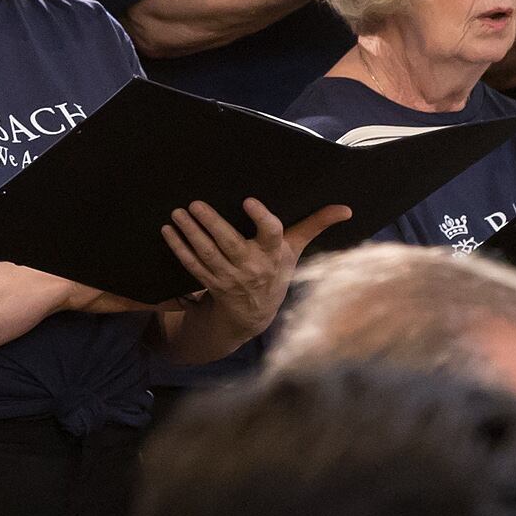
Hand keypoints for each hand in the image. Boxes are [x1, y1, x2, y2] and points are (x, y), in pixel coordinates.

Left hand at [161, 195, 346, 341]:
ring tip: (177, 214)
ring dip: (190, 234)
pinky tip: (168, 232)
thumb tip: (346, 208)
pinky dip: (179, 249)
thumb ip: (316, 224)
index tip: (248, 201)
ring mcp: (230, 277)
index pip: (271, 233)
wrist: (254, 313)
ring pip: (208, 254)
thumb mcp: (296, 249)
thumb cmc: (276, 271)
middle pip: (230, 243)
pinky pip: (193, 265)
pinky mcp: (211, 283)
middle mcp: (252, 266)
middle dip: (211, 223)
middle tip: (195, 204)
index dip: (261, 218)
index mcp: (274, 253)